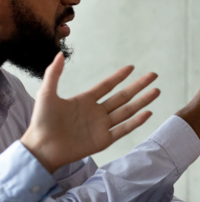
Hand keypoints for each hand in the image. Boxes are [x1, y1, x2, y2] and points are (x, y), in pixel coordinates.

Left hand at [19, 52, 159, 172]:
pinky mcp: (104, 140)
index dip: (119, 76)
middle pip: (123, 96)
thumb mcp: (46, 94)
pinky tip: (148, 112)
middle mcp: (97, 112)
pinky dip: (136, 122)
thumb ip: (54, 74)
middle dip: (139, 86)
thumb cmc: (42, 121)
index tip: (131, 67)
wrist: (42, 147)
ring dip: (142, 101)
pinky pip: (124, 129)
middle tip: (153, 76)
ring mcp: (102, 126)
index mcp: (85, 101)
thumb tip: (60, 54)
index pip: (107, 86)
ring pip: (127, 111)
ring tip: (156, 91)